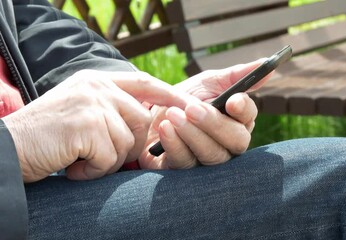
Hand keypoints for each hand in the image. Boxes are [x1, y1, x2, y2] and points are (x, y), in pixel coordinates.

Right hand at [3, 70, 191, 181]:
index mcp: (97, 80)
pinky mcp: (86, 124)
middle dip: (130, 146)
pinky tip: (74, 167)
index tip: (191, 107)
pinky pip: (110, 157)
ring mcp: (92, 103)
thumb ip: (112, 110)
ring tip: (81, 161)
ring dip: (108, 161)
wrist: (7, 150)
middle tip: (101, 157)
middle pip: (143, 120)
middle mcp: (96, 86)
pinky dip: (94, 170)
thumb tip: (148, 122)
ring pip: (128, 142)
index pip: (144, 83)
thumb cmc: (46, 138)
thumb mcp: (82, 113)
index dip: (170, 95)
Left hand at [139, 59, 271, 168]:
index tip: (232, 100)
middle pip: (235, 141)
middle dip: (214, 124)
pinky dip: (175, 145)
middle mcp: (228, 143)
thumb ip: (235, 76)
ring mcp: (208, 160)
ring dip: (192, 134)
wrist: (149, 114)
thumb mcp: (207, 83)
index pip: (249, 117)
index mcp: (237, 120)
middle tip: (192, 108)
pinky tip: (165, 129)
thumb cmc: (184, 98)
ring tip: (173, 115)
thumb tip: (266, 64)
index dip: (243, 110)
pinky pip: (185, 163)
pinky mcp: (185, 171)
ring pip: (212, 154)